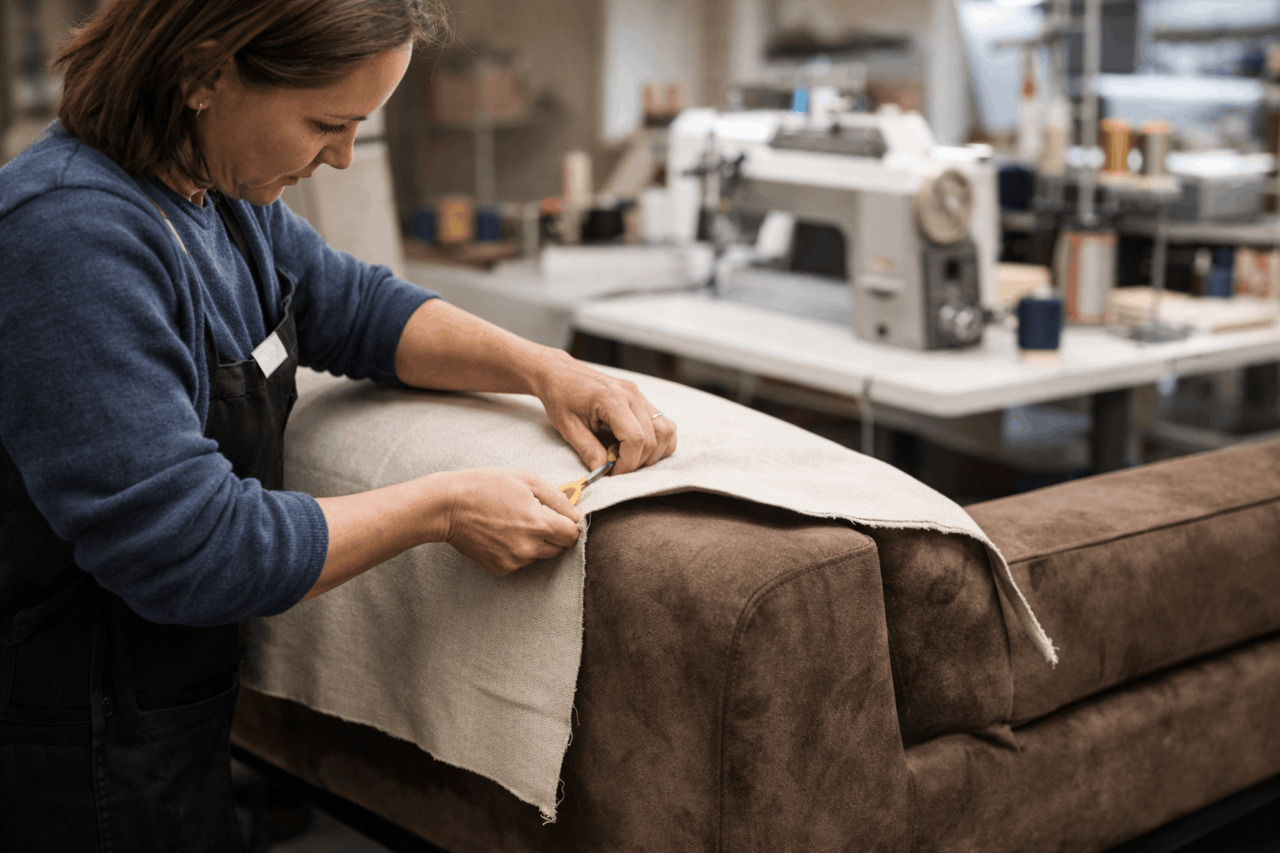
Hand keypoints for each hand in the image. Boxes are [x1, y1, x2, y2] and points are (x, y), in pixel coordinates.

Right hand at [436, 468, 582, 574]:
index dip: (568, 524)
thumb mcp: (526, 480)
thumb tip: (575, 514)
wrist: (448, 506)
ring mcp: (514, 560)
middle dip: (553, 534)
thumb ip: (557, 498)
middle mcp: (529, 547)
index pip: (572, 535)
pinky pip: (521, 562)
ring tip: (513, 523)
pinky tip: (502, 534)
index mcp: (539, 523)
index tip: (559, 516)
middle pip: (559, 548)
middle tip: (534, 517)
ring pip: (540, 555)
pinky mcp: (501, 568)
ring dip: (536, 542)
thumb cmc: (485, 486)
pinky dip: (518, 550)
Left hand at [534, 356, 676, 475]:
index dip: (627, 462)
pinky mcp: (641, 398)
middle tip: (613, 464)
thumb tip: (602, 471)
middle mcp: (632, 394)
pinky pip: (663, 423)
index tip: (611, 471)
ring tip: (625, 454)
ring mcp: (639, 395)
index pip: (635, 439)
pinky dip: (657, 441)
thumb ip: (588, 450)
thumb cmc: (561, 397)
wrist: (560, 373)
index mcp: (611, 399)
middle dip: (636, 460)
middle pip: (652, 439)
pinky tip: (635, 446)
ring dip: (651, 452)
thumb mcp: (568, 427)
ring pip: (665, 430)